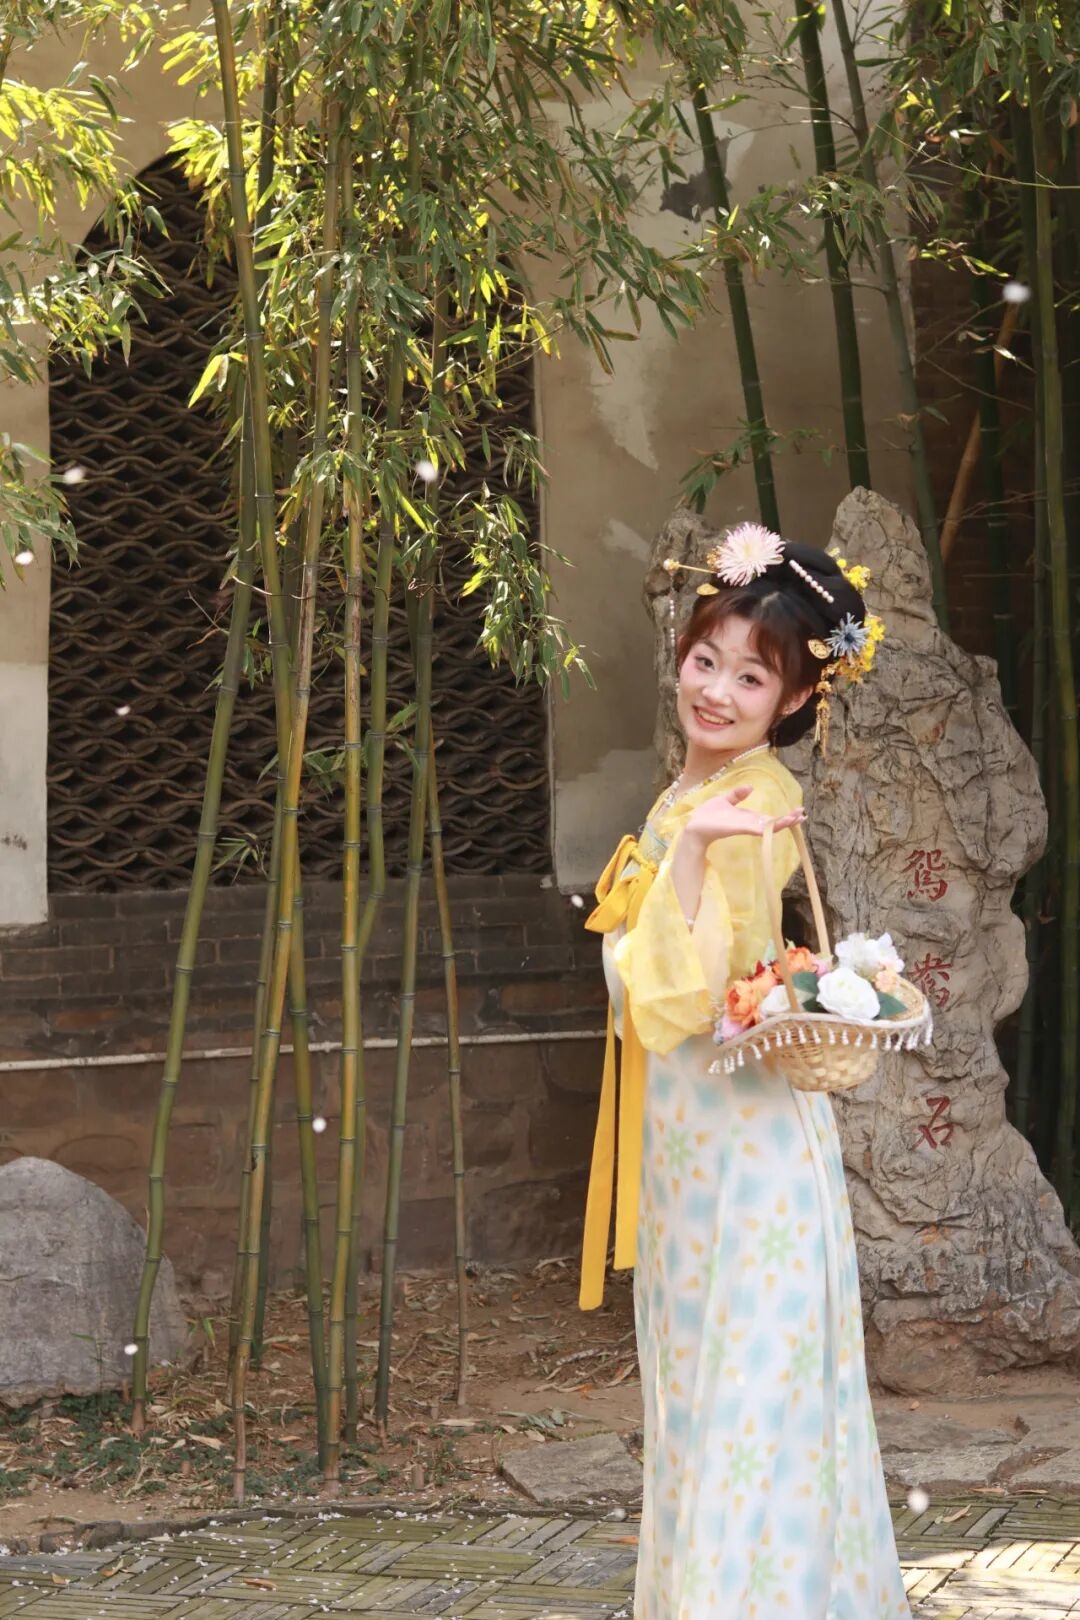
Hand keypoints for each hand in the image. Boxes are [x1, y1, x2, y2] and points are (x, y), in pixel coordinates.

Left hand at [683, 784, 806, 844]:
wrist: (694, 826)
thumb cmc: (707, 816)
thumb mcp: (724, 800)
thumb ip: (737, 795)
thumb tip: (750, 787)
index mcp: (748, 818)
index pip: (770, 818)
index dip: (784, 816)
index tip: (798, 811)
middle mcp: (749, 824)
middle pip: (773, 823)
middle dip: (789, 820)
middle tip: (803, 815)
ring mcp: (745, 828)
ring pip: (769, 827)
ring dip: (783, 823)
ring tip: (797, 819)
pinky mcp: (740, 829)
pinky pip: (758, 828)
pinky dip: (769, 827)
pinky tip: (779, 823)